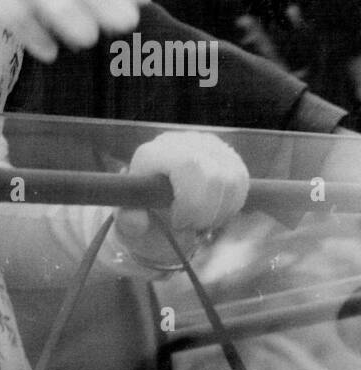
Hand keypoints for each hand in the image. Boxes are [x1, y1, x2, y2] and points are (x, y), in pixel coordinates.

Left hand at [114, 131, 249, 268]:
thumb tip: (135, 221)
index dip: (192, 201)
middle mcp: (179, 141)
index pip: (189, 166)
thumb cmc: (144, 212)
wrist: (159, 203)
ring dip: (221, 210)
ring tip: (202, 222)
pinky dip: (232, 204)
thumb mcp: (130, 221)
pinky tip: (215, 212)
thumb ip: (128, 222)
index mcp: (152, 154)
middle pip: (215, 176)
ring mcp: (204, 144)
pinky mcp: (224, 154)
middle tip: (192, 227)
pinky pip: (241, 180)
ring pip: (232, 179)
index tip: (178, 222)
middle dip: (207, 211)